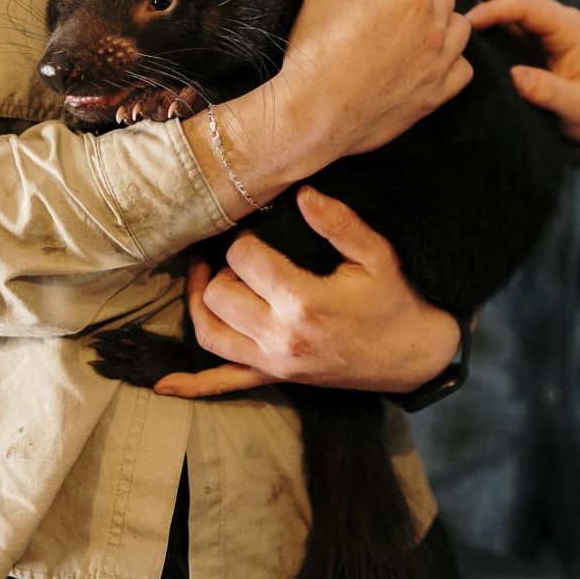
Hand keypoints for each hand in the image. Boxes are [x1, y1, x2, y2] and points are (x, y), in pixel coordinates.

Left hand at [153, 185, 460, 396]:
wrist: (415, 356)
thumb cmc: (396, 301)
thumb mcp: (377, 255)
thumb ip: (338, 222)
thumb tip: (302, 193)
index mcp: (304, 302)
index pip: (245, 259)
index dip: (246, 238)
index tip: (263, 231)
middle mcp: (282, 337)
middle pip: (218, 295)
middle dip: (223, 268)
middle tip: (242, 255)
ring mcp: (275, 363)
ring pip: (209, 334)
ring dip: (201, 304)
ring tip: (210, 279)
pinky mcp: (276, 379)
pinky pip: (224, 386)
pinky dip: (192, 386)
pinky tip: (164, 385)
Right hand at [271, 0, 471, 160]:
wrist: (312, 116)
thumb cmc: (314, 54)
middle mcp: (434, 29)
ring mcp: (439, 65)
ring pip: (459, 25)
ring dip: (438, 13)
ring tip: (407, 19)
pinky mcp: (435, 96)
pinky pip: (461, 67)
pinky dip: (449, 55)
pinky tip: (424, 55)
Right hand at [389, 0, 579, 146]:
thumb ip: (551, 93)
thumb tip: (516, 78)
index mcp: (567, 28)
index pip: (526, 5)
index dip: (494, 10)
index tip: (465, 23)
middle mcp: (552, 16)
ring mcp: (538, 21)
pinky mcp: (525, 32)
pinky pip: (496, 6)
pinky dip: (470, 0)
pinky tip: (444, 5)